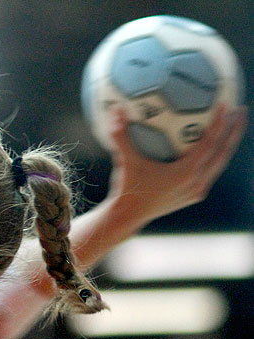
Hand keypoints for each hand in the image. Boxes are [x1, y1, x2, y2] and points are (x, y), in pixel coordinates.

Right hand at [106, 104, 247, 223]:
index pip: (209, 144)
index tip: (224, 105)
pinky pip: (210, 173)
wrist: (127, 216)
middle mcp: (196, 183)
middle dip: (234, 131)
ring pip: (219, 164)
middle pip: (223, 153)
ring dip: (227, 146)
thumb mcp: (125, 160)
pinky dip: (215, 158)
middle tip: (240, 110)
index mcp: (185, 173)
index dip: (219, 123)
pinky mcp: (193, 195)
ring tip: (231, 128)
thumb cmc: (127, 188)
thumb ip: (120, 135)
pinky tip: (212, 150)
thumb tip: (115, 110)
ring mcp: (196, 191)